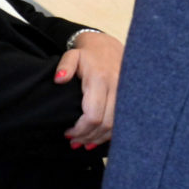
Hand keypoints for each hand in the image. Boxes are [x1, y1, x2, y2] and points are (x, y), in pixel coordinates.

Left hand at [55, 29, 122, 148]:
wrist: (109, 47)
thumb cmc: (88, 55)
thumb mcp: (72, 55)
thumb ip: (65, 66)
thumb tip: (59, 79)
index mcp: (100, 79)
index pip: (93, 115)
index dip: (80, 129)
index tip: (68, 133)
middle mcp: (116, 88)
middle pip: (105, 124)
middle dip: (88, 137)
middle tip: (74, 141)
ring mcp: (126, 94)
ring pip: (115, 126)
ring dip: (99, 138)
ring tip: (84, 142)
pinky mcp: (130, 99)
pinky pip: (122, 122)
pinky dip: (110, 134)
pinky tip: (98, 137)